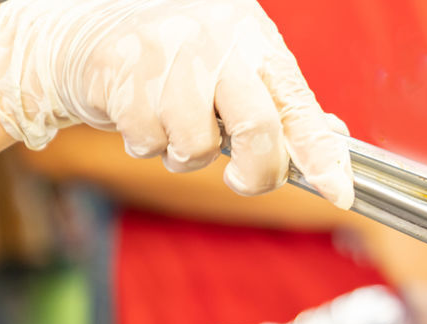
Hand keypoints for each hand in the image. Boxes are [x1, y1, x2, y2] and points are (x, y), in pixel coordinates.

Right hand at [0, 0, 353, 207]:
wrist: (88, 28)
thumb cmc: (180, 56)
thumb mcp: (239, 64)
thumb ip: (282, 103)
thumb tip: (332, 144)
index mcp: (253, 39)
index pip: (299, 105)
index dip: (322, 155)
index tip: (339, 192)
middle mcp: (215, 40)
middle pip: (257, 128)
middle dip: (256, 172)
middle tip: (243, 178)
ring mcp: (166, 54)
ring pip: (197, 145)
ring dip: (188, 155)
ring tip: (176, 126)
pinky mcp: (120, 72)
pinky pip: (150, 142)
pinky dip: (149, 144)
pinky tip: (142, 114)